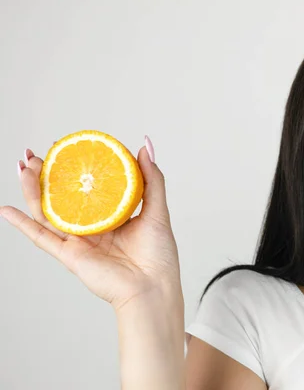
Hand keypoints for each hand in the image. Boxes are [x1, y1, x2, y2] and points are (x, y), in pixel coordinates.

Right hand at [0, 137, 181, 310]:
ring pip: (47, 212)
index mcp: (113, 216)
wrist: (152, 288)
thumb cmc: (159, 255)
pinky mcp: (70, 255)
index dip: (75, 168)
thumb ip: (152, 178)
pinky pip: (41, 237)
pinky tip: (6, 209)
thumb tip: (145, 145)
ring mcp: (79, 241)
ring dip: (32, 190)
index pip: (88, 187)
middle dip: (46, 174)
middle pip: (63, 196)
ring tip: (22, 167)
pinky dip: (21, 225)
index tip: (66, 147)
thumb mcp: (157, 209)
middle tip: (34, 154)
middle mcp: (93, 227)